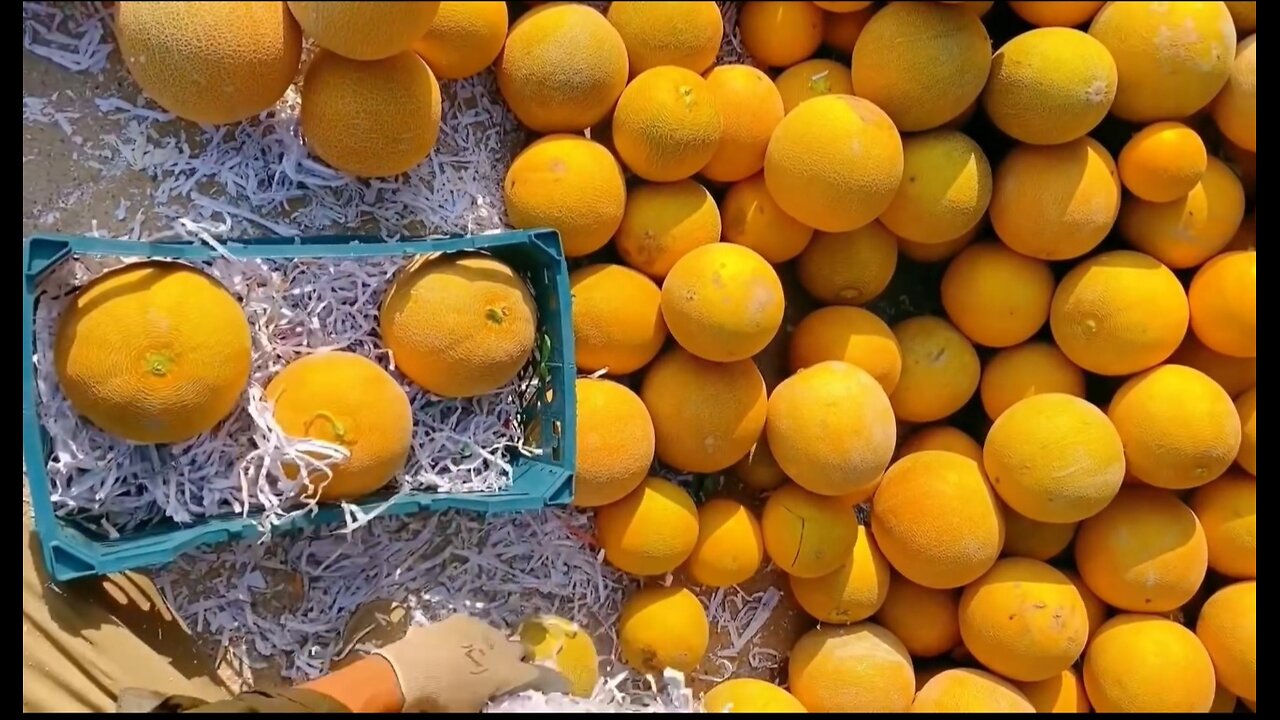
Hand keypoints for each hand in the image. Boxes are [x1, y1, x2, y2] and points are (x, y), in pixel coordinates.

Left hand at [373, 614, 569, 712]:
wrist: (403, 675)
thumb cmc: (441, 703)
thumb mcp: (471, 712)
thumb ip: (490, 704)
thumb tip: (494, 700)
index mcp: (510, 673)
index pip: (546, 678)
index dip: (557, 683)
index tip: (564, 687)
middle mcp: (501, 646)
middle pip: (522, 651)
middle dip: (520, 662)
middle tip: (509, 676)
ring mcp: (478, 629)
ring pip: (497, 637)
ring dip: (493, 649)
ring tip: (478, 662)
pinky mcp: (456, 620)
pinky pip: (471, 630)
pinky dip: (468, 641)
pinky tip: (455, 651)